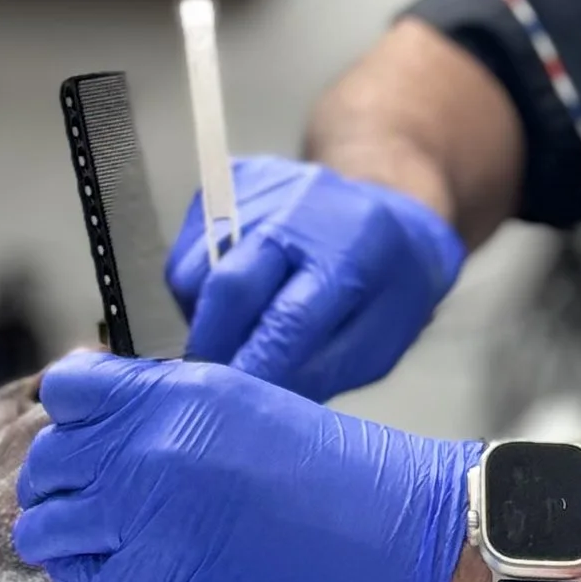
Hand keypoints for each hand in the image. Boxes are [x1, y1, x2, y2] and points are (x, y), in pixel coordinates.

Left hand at [14, 354, 480, 581]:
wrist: (404, 533)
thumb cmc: (343, 473)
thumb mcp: (250, 406)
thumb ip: (176, 410)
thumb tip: (121, 427)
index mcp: (178, 393)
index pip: (66, 389)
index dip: (70, 415)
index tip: (90, 434)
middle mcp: (151, 445)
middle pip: (47, 458)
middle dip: (62, 478)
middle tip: (93, 495)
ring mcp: (149, 513)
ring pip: (43, 520)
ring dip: (59, 527)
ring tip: (93, 535)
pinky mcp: (161, 576)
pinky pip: (75, 570)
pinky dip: (78, 568)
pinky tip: (108, 565)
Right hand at [165, 157, 463, 399]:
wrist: (391, 210)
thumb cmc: (388, 290)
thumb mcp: (377, 344)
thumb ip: (319, 372)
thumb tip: (256, 399)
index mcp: (353, 254)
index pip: (288, 319)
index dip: (253, 366)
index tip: (228, 405)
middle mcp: (304, 207)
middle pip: (230, 282)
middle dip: (210, 343)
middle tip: (205, 382)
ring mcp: (266, 186)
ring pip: (196, 267)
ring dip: (201, 314)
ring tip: (230, 330)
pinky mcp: (234, 176)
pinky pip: (190, 244)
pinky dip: (198, 283)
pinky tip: (229, 292)